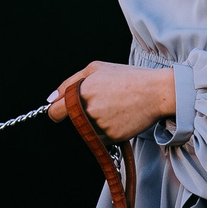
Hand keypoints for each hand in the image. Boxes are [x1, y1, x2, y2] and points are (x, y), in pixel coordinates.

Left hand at [46, 60, 177, 143]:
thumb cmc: (127, 77)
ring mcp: (100, 126)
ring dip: (94, 124)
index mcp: (80, 93)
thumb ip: (69, 83)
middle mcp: (88, 111)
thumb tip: (50, 99)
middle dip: (78, 116)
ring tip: (113, 108)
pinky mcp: (112, 138)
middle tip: (97, 106)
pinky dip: (106, 131)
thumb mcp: (96, 68)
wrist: (156, 92)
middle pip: (72, 122)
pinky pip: (101, 138)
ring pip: (86, 131)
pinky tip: (119, 117)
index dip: (56, 112)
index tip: (61, 111)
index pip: (55, 112)